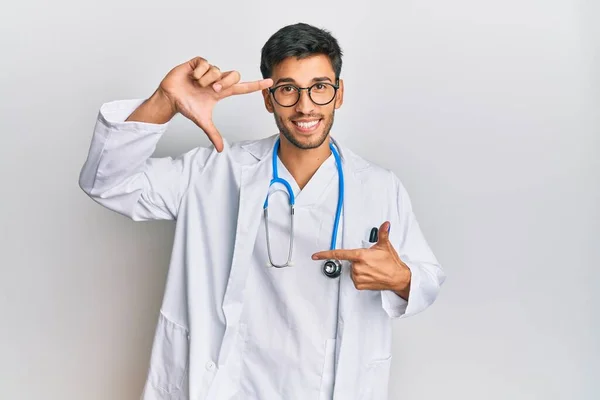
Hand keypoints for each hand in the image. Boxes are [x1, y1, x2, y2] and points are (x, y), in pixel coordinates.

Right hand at [158, 56, 272, 151]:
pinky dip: (198, 72)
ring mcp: (208, 70)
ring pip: (217, 70)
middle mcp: (217, 80)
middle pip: (234, 75)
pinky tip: (191, 77)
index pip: (242, 88)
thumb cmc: (186, 106)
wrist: (170, 98)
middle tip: (213, 89)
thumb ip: (213, 134)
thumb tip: (221, 149)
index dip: (255, 86)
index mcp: (221, 92)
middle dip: (225, 82)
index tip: (270, 82)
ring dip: (206, 80)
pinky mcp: (198, 63)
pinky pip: (205, 63)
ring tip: (196, 85)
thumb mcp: (202, 121)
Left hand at [311, 221, 411, 298]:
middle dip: (358, 260)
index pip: (339, 254)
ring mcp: (357, 277)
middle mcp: (357, 267)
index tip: (315, 255)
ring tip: (372, 268)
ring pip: (352, 271)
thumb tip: (385, 224)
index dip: (326, 254)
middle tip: (370, 261)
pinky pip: (355, 279)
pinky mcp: (359, 285)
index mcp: (360, 256)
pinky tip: (370, 275)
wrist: (398, 278)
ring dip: (359, 269)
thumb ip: (382, 233)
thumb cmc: (391, 263)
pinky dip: (360, 277)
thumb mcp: (385, 246)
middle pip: (350, 261)